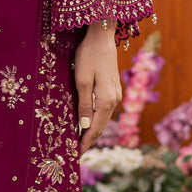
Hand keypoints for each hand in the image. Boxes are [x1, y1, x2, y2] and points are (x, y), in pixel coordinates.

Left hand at [74, 22, 120, 153]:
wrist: (102, 36)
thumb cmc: (88, 55)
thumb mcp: (82, 80)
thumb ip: (84, 104)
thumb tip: (85, 126)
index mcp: (106, 99)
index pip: (95, 128)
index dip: (85, 142)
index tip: (76, 155)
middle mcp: (114, 100)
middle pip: (101, 126)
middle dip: (89, 140)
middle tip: (76, 153)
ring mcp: (115, 94)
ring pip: (104, 119)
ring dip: (93, 131)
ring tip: (80, 142)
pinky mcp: (112, 88)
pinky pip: (104, 110)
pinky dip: (96, 120)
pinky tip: (88, 123)